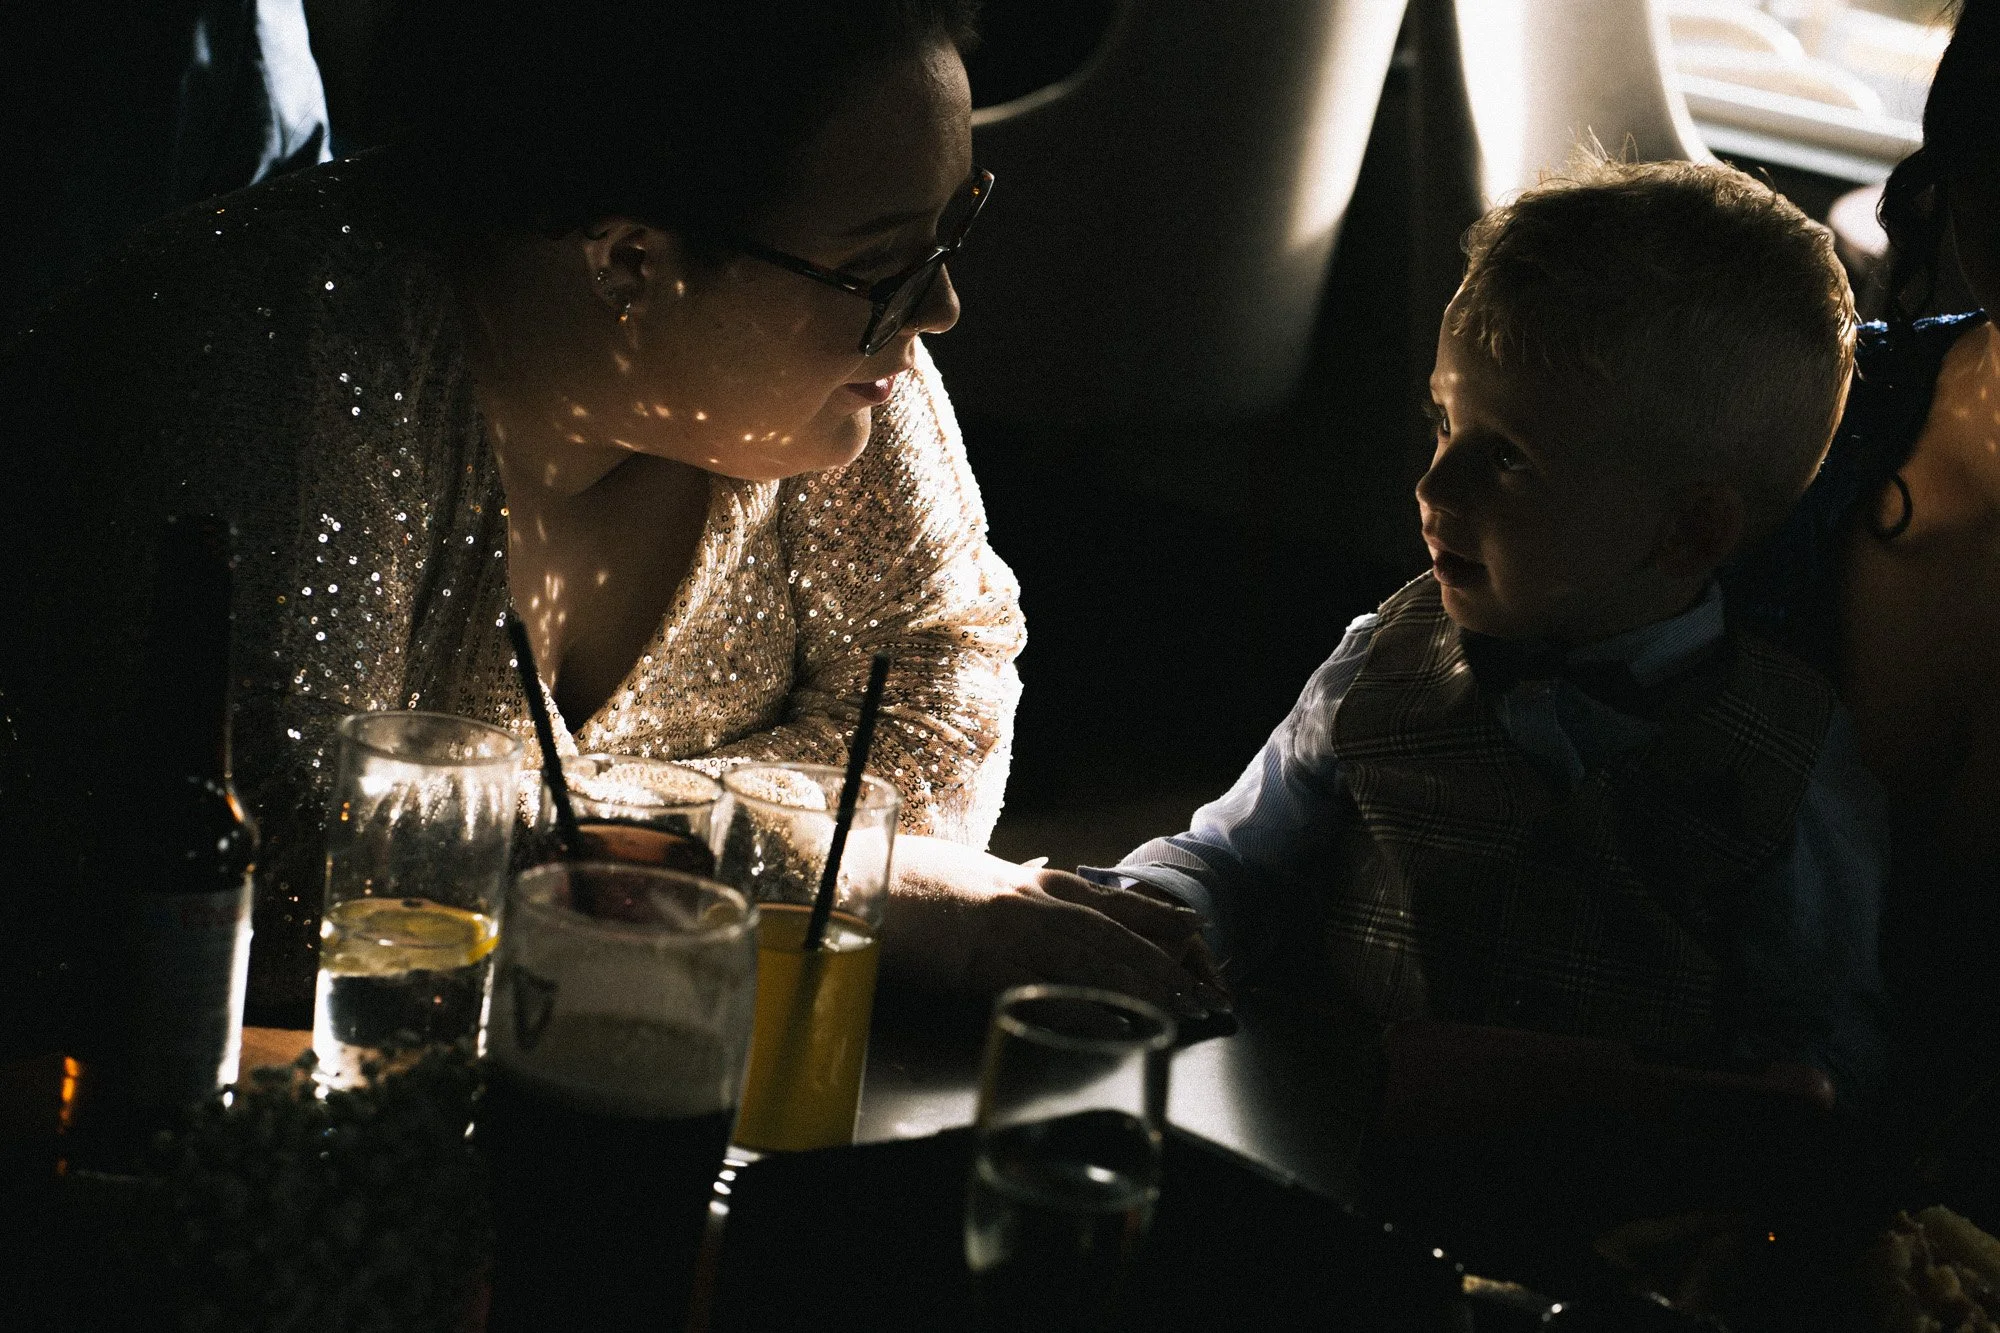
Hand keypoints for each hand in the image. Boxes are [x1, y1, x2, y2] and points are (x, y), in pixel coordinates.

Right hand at [881, 837, 1223, 1018]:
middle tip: (1212, 992)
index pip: (1113, 902)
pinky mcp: (991, 962)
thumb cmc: (912, 883)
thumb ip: (1010, 892)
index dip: (1159, 921)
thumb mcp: (974, 880)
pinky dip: (1093, 1007)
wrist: (865, 876)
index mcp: (1034, 884)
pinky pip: (1054, 988)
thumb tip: (1030, 889)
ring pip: (1102, 957)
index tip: (1196, 934)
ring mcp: (1017, 929)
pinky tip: (1122, 1024)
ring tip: (1189, 1009)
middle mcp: (1037, 901)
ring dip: (1150, 985)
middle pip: (1121, 932)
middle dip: (1171, 963)